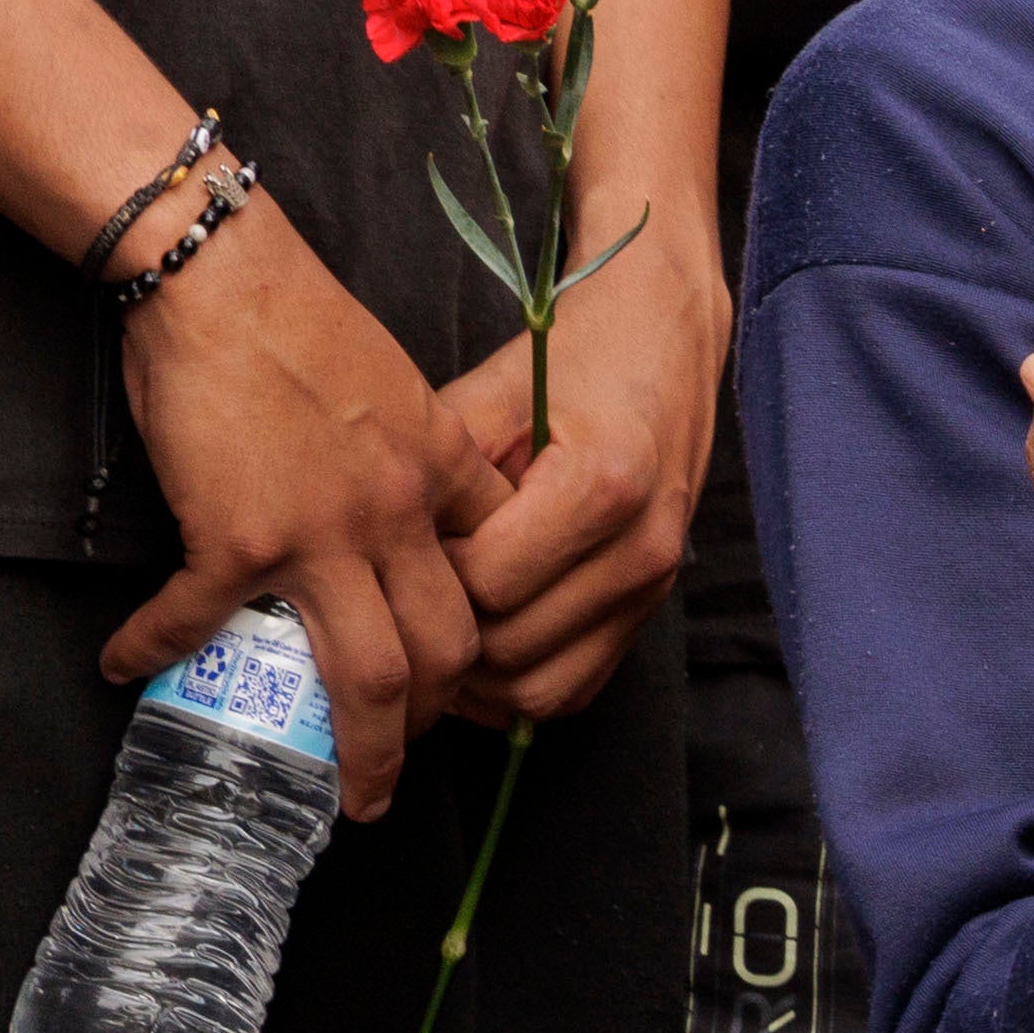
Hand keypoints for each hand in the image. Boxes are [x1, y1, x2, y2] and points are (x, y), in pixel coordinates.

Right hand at [106, 201, 495, 818]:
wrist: (221, 273)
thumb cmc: (297, 321)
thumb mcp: (397, 389)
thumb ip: (414, 461)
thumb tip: (404, 517)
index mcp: (442, 478)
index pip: (490, 585)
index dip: (481, 646)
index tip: (461, 683)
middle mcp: (399, 519)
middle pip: (445, 654)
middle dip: (433, 725)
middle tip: (406, 763)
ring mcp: (323, 536)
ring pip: (371, 677)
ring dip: (362, 748)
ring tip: (346, 789)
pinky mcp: (238, 538)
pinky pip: (201, 623)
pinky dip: (158, 651)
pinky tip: (127, 665)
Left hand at [420, 224, 726, 734]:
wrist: (664, 341)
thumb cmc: (572, 357)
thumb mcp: (489, 393)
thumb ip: (437, 474)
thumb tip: (369, 549)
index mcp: (602, 485)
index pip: (487, 583)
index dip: (426, 574)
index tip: (399, 543)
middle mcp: (641, 549)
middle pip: (510, 649)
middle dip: (443, 632)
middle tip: (398, 596)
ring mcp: (653, 588)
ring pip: (539, 690)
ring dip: (475, 677)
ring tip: (430, 632)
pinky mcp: (651, 610)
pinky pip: (573, 689)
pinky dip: (517, 685)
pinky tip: (476, 648)